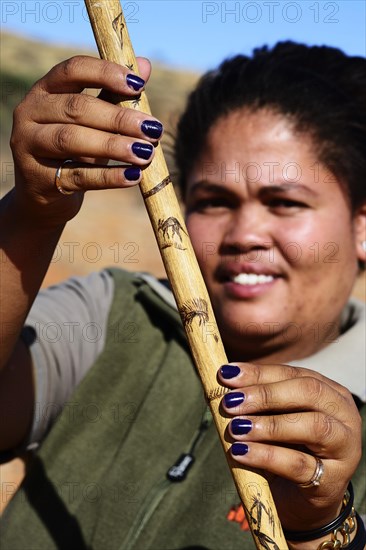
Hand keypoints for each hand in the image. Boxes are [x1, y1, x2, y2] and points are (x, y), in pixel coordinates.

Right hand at [10, 55, 162, 225]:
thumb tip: (145, 65)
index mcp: (45, 90)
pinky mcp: (38, 179)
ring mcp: (28, 146)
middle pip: (76, 108)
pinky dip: (108, 177)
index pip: (73, 70)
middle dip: (119, 119)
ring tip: (145, 153)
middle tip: (152, 129)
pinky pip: (78, 176)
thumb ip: (114, 95)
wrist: (44, 193)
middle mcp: (30, 113)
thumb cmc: (73, 151)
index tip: (139, 85)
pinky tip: (133, 176)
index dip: (106, 73)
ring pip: (72, 140)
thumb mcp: (92, 122)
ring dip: (114, 146)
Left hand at [218, 363, 361, 531]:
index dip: (259, 373)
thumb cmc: (286, 450)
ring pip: (312, 426)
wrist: (302, 501)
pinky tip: (240, 452)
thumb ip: (256, 402)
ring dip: (269, 425)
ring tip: (236, 428)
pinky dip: (266, 455)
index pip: (293, 373)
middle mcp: (344, 414)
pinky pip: (298, 464)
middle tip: (230, 402)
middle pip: (308, 392)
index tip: (227, 374)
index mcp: (329, 392)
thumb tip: (223, 383)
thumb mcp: (272, 420)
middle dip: (265, 395)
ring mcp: (344, 447)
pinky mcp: (333, 480)